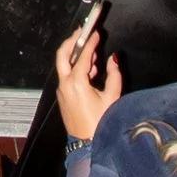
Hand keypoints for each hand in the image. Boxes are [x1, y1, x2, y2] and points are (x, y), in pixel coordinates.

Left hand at [52, 13, 122, 145]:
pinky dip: (75, 67)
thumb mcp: (112, 98)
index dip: (90, 42)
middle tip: (82, 31)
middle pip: (62, 54)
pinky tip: (89, 68)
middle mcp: (65, 84)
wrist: (89, 145)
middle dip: (72, 40)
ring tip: (90, 50)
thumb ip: (114, 75)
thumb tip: (113, 59)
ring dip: (74, 54)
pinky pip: (67, 75)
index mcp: (76, 83)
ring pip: (64, 64)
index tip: (96, 33)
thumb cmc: (101, 124)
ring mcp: (62, 90)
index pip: (82, 56)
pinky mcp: (63, 96)